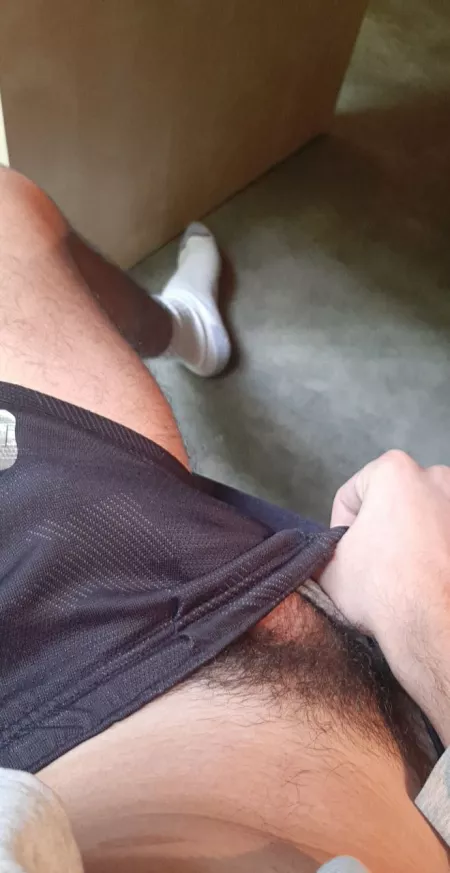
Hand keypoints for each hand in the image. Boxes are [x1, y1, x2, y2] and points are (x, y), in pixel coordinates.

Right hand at [320, 450, 449, 745]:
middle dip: (381, 530)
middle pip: (391, 502)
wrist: (433, 628)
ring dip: (410, 539)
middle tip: (373, 565)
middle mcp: (436, 477)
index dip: (340, 529)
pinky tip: (426, 579)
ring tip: (402, 575)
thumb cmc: (383, 591)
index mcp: (394, 470)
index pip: (351, 496)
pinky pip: (443, 538)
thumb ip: (320, 551)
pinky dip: (435, 553)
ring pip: (422, 519)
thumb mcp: (327, 568)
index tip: (346, 555)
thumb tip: (316, 558)